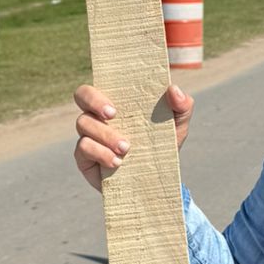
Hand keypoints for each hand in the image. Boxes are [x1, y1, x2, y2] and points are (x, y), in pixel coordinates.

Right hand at [73, 83, 195, 191]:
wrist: (156, 180)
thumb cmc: (163, 146)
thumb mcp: (177, 126)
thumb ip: (182, 106)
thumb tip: (173, 89)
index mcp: (118, 101)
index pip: (100, 83)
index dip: (98, 90)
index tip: (114, 107)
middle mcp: (99, 114)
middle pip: (82, 95)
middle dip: (94, 102)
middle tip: (113, 115)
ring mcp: (89, 135)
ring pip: (83, 124)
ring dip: (105, 135)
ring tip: (126, 148)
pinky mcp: (85, 157)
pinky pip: (83, 148)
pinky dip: (100, 153)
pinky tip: (117, 162)